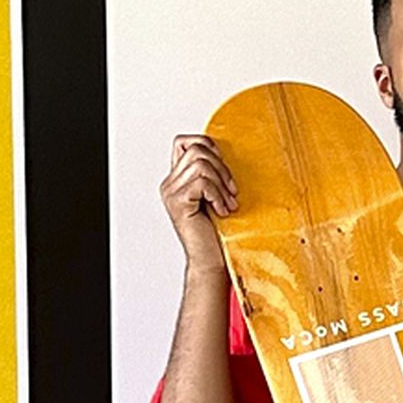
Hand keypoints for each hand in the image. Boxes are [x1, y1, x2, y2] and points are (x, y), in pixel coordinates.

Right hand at [160, 134, 237, 267]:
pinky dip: (218, 196)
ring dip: (222, 184)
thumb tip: (226, 152)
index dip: (207, 146)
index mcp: (178, 179)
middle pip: (197, 150)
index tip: (224, 168)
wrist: (211, 260)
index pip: (185, 142)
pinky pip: (202, 183)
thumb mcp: (217, 195)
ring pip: (201, 165)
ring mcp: (171, 193)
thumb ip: (214, 174)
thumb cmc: (218, 231)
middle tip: (232, 191)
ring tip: (228, 204)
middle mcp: (170, 184)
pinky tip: (222, 211)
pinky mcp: (178, 203)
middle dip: (222, 168)